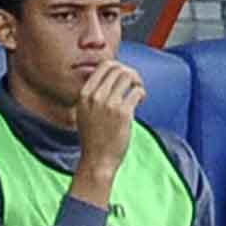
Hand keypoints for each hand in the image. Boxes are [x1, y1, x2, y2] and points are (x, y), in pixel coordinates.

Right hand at [71, 59, 142, 184]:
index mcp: (84, 95)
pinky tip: (141, 101)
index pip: (104, 66)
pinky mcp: (123, 113)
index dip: (118, 67)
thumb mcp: (84, 112)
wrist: (97, 159)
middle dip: (130, 73)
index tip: (124, 77)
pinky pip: (137, 91)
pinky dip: (142, 93)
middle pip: (118, 69)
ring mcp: (109, 104)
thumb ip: (93, 95)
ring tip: (138, 92)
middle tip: (134, 84)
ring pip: (129, 77)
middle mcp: (95, 97)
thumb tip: (112, 76)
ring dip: (137, 81)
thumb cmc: (93, 137)